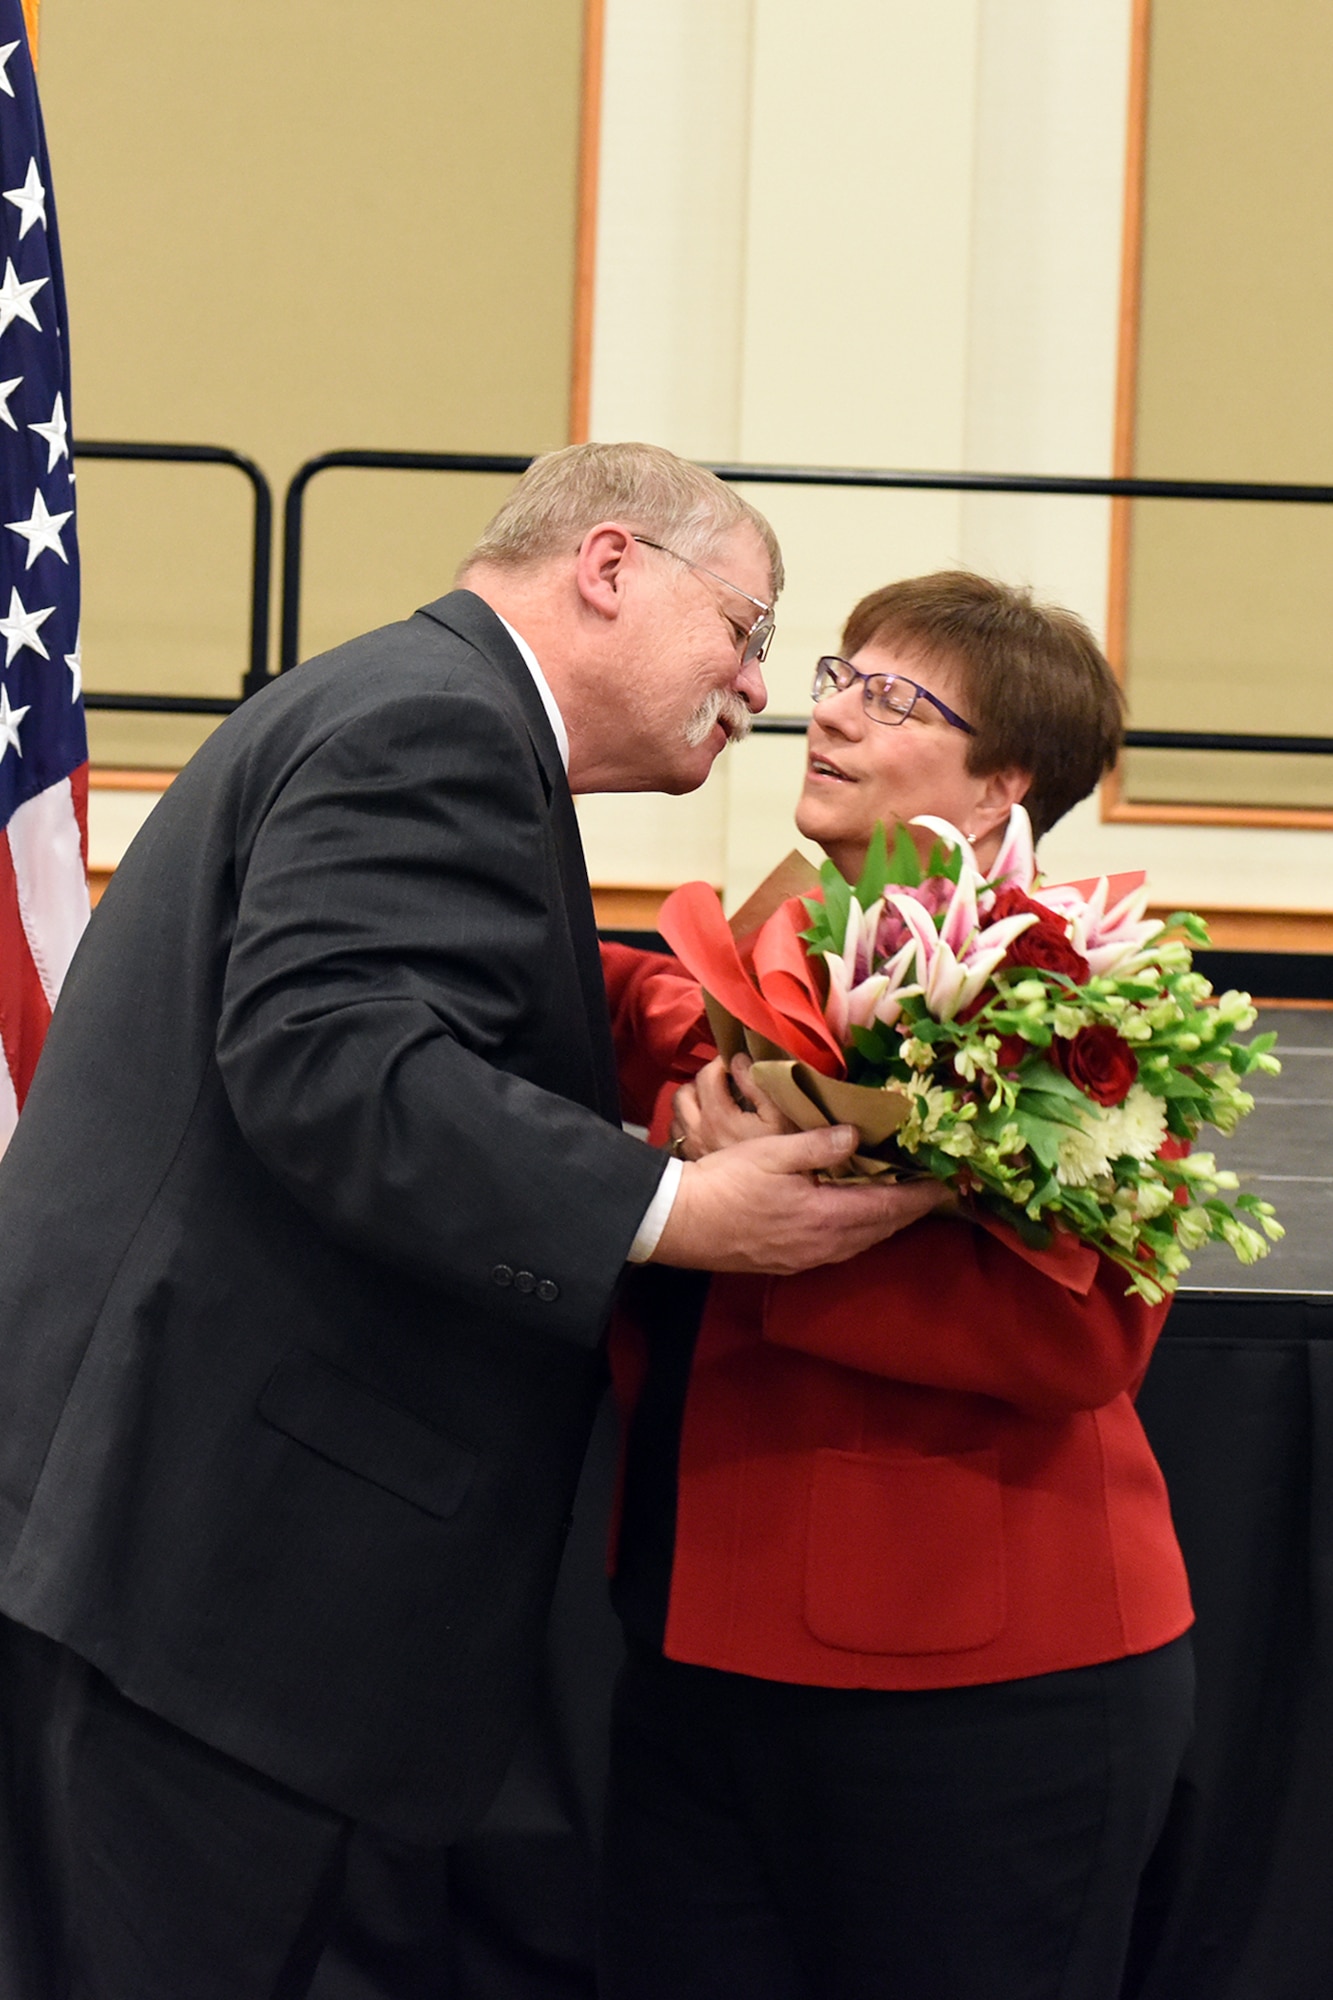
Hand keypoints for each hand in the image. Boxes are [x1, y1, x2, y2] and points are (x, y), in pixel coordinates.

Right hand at [650, 1123, 950, 1275]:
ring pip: (861, 1242)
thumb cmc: (723, 1184)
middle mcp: (822, 1245)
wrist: (680, 1224)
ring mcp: (806, 1258)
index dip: (920, 1197)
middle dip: (909, 1211)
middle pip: (880, 1230)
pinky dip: (860, 1231)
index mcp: (824, 1216)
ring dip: (884, 1222)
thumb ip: (818, 1144)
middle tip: (932, 1191)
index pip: (887, 1207)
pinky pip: (840, 1248)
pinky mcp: (789, 1262)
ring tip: (901, 1201)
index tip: (948, 1185)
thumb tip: (856, 1135)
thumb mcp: (771, 1152)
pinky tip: (855, 1216)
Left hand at [671, 1054, 794, 1160]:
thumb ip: (758, 1086)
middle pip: (685, 1092)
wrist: (766, 1202)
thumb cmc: (779, 1160)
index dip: (721, 1063)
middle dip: (703, 1082)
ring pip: (678, 1113)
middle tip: (724, 1083)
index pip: (707, 1075)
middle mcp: (699, 1131)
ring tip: (713, 1102)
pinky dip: (688, 1124)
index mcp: (718, 1117)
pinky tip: (706, 1126)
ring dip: (692, 1103)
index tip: (734, 1064)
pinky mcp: (690, 1160)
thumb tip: (741, 1062)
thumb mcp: (778, 1119)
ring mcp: (692, 1147)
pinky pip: (678, 1134)